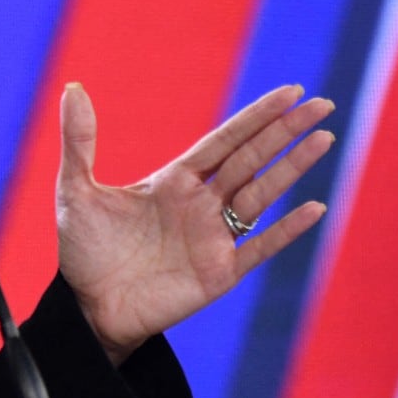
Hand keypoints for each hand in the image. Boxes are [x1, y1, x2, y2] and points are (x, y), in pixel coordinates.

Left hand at [55, 83, 334, 364]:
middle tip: (323, 104)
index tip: (290, 92)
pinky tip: (312, 207)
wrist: (88, 309)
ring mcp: (214, 238)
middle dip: (286, 131)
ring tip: (324, 139)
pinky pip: (260, 247)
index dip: (257, 116)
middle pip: (252, 159)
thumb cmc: (84, 251)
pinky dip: (286, 229)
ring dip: (292, 167)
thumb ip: (79, 141)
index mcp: (174, 181)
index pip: (225, 140)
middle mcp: (201, 204)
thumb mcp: (77, 190)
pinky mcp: (219, 274)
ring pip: (262, 194)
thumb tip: (73, 88)